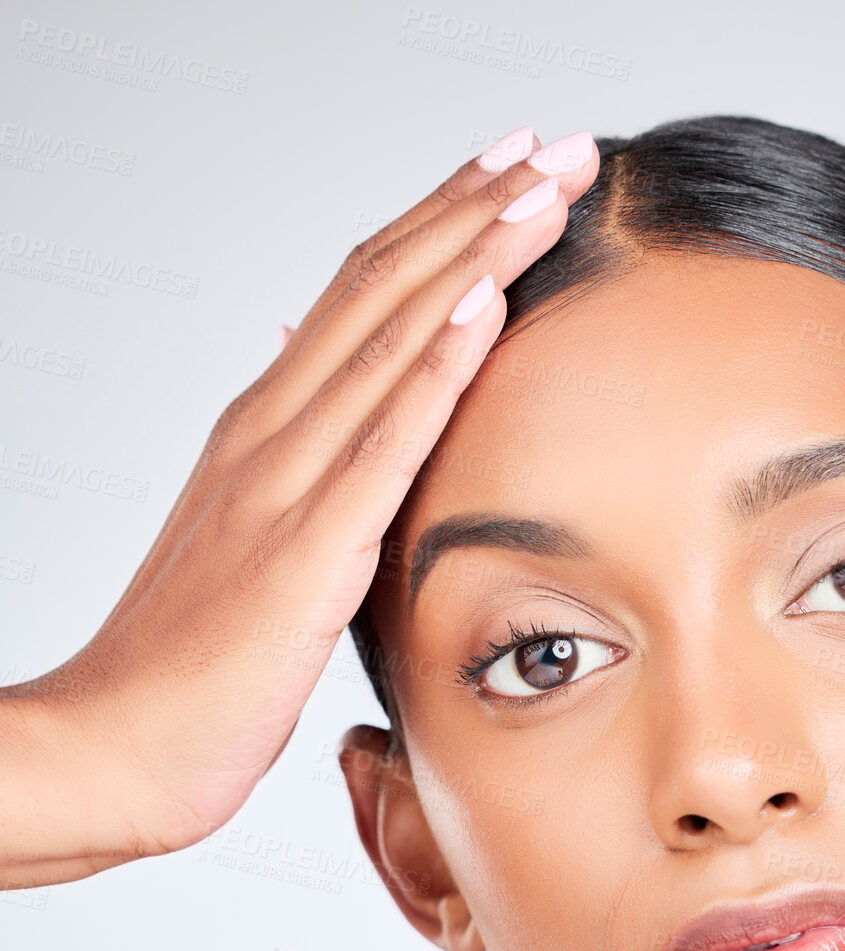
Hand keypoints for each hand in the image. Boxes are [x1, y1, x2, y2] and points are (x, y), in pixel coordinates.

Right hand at [0, 128, 598, 886]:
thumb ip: (302, 481)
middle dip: (475, 210)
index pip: (362, 296)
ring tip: (545, 187)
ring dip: (472, 256)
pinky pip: (379, 443)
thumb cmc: (193, 664)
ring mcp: (281, 485)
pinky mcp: (301, 553)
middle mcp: (269, 434)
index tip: (513, 172)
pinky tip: (484, 308)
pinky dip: (433, 369)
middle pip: (382, 288)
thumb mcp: (257, 549)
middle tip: (557, 146)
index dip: (441, 226)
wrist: (120, 744)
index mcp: (264, 432)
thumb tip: (343, 420)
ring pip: (386, 340)